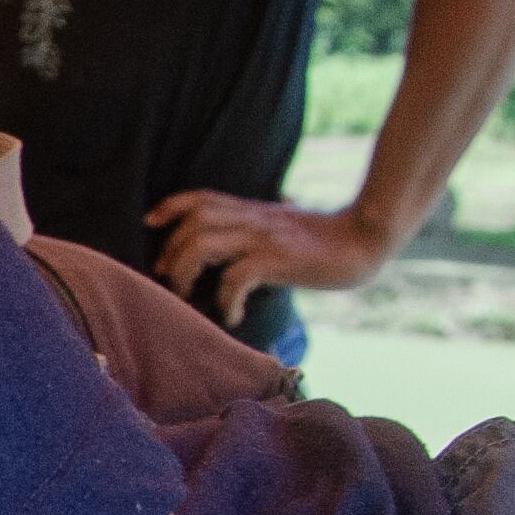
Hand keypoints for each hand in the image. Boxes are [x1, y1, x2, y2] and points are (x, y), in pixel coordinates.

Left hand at [141, 188, 394, 325]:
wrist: (364, 238)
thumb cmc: (322, 240)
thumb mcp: (279, 227)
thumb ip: (253, 230)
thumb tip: (231, 248)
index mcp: (250, 210)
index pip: (200, 198)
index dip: (169, 207)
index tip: (150, 223)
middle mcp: (251, 219)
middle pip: (192, 222)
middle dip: (170, 252)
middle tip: (171, 280)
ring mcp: (263, 238)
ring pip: (202, 244)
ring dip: (186, 272)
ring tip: (190, 297)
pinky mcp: (279, 259)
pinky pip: (236, 276)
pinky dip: (226, 300)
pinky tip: (233, 316)